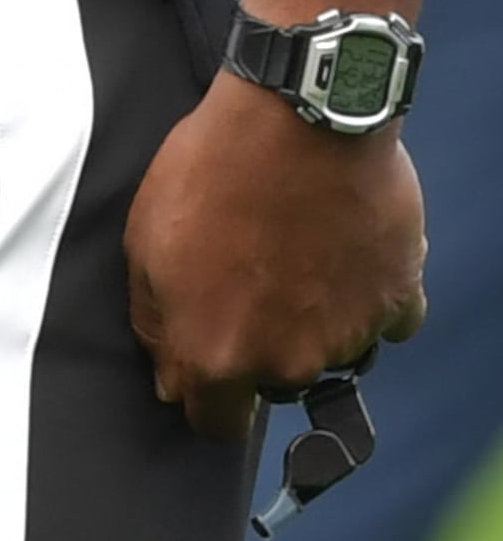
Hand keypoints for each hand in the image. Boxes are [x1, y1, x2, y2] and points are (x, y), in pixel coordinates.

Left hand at [123, 69, 428, 441]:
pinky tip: (346, 253)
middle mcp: (288, 359)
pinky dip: (369, 296)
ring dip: (316, 322)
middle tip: (252, 286)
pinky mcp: (397, 294)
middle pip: (274, 384)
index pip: (215, 424)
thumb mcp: (145, 246)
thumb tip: (169, 374)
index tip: (209, 372)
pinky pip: (386, 319)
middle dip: (261, 352)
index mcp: (219, 355)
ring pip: (331, 351)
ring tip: (299, 256)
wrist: (299, 116)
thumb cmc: (213, 171)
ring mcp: (349, 331)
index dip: (209, 400)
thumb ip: (156, 325)